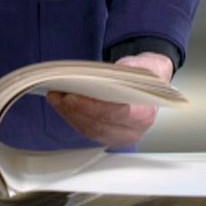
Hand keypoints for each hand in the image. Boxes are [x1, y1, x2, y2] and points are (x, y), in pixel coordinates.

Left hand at [47, 52, 175, 147]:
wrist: (151, 85)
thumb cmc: (142, 75)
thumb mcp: (135, 66)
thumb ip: (118, 73)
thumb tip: (92, 77)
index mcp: (144, 112)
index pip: (116, 113)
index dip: (92, 107)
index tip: (71, 97)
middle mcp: (133, 131)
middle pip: (98, 125)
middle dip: (73, 110)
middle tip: (56, 94)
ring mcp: (121, 138)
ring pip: (90, 130)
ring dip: (69, 114)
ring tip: (55, 97)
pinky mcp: (109, 138)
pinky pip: (88, 131)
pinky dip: (73, 118)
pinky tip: (63, 106)